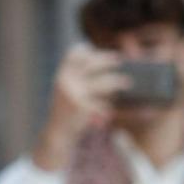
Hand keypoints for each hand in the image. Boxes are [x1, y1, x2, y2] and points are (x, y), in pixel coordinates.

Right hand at [31, 45, 126, 170]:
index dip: (85, 50)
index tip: (95, 49)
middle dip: (107, 60)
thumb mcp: (66, 90)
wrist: (56, 133)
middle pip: (92, 63)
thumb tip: (98, 59)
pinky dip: (109, 107)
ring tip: (127, 82)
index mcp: (62, 75)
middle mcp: (66, 81)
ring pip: (103, 83)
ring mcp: (75, 93)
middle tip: (119, 60)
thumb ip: (77, 76)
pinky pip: (102, 103)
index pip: (74, 54)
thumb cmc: (65, 111)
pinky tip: (112, 110)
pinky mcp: (82, 108)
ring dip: (117, 81)